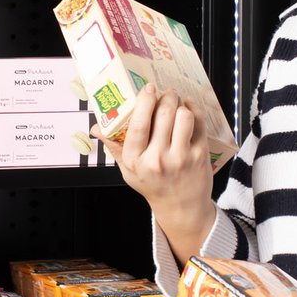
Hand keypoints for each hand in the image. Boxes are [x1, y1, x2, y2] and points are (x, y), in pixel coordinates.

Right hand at [114, 84, 216, 258]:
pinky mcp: (200, 156)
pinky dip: (194, 111)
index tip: (148, 89)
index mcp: (136, 160)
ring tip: (176, 102)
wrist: (181, 207)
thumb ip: (114, 147)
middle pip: (163, 114)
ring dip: (180, 103)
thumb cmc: (153, 185)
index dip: (144, 101)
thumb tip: (96, 128)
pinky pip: (199, 124)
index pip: (139, 125)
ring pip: (183, 116)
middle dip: (166, 96)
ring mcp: (181, 158)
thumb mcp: (127, 170)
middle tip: (165, 93)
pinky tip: (189, 109)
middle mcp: (158, 159)